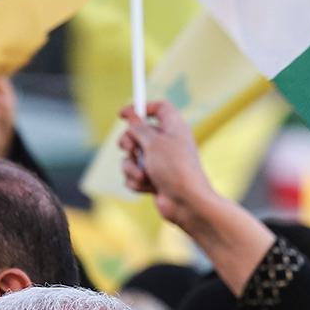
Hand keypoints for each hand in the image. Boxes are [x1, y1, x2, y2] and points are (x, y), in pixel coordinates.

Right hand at [118, 101, 215, 230]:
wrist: (186, 202)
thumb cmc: (174, 168)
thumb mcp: (154, 142)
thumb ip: (138, 127)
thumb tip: (131, 116)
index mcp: (173, 127)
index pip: (158, 108)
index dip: (141, 107)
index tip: (123, 113)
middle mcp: (167, 142)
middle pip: (138, 132)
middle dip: (129, 142)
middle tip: (130, 148)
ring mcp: (159, 162)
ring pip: (132, 156)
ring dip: (132, 167)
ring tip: (143, 175)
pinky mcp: (153, 179)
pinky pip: (133, 174)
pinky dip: (137, 181)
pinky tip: (148, 187)